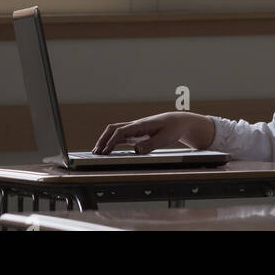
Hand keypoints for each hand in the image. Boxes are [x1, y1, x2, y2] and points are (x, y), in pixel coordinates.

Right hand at [92, 110, 210, 154]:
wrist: (178, 121)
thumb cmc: (172, 128)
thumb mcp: (165, 138)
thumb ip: (151, 144)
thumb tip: (136, 150)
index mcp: (141, 125)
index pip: (121, 132)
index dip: (111, 142)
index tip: (105, 151)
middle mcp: (135, 125)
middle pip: (113, 129)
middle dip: (103, 140)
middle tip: (95, 152)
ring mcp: (135, 129)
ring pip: (115, 131)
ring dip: (105, 140)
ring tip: (97, 152)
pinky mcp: (137, 133)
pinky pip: (121, 136)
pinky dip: (112, 141)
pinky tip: (108, 149)